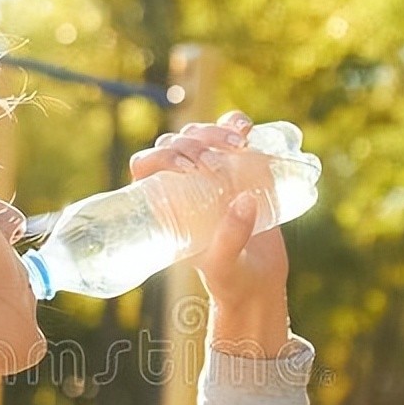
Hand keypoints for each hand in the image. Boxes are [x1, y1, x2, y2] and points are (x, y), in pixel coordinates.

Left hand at [130, 111, 290, 357]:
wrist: (258, 281)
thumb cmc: (230, 280)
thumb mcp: (225, 264)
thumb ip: (231, 237)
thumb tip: (244, 199)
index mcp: (162, 205)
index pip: (145, 166)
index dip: (160, 158)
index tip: (190, 169)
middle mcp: (179, 184)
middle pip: (174, 143)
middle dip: (194, 144)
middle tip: (218, 165)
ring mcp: (207, 172)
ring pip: (199, 133)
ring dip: (215, 131)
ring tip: (241, 145)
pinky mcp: (234, 166)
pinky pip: (227, 133)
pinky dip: (235, 123)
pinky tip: (247, 128)